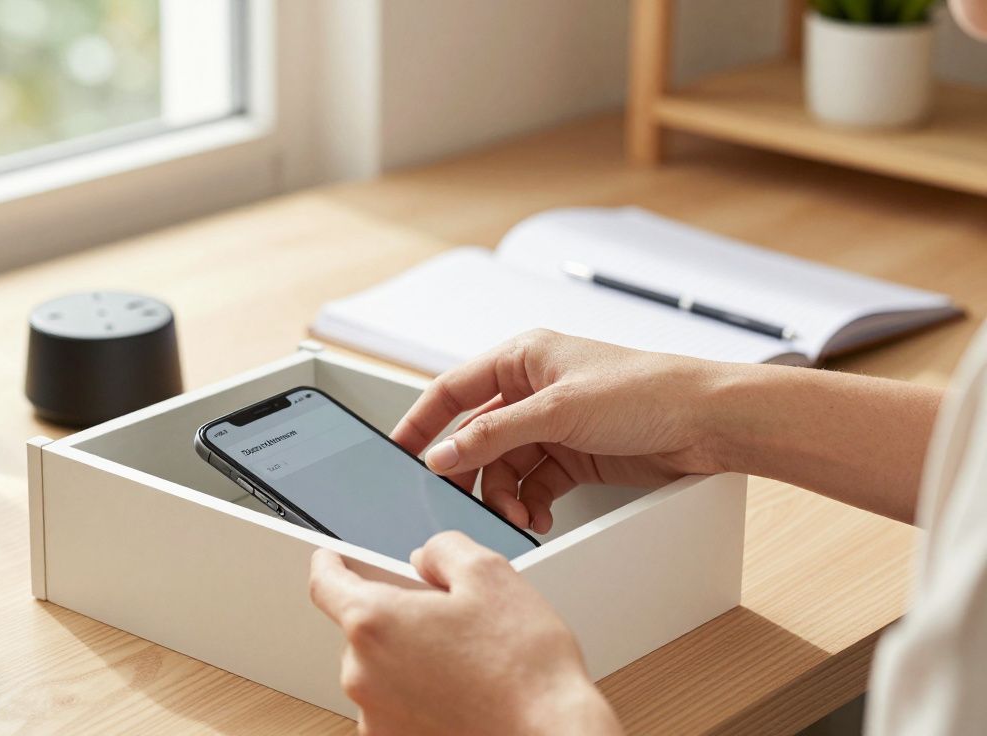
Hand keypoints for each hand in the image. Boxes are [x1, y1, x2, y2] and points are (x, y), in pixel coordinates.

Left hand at [309, 532, 620, 735]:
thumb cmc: (525, 671)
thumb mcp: (491, 574)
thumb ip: (444, 550)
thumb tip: (426, 558)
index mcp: (375, 622)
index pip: (325, 582)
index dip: (331, 563)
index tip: (333, 560)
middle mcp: (363, 674)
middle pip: (363, 629)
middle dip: (398, 618)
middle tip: (449, 621)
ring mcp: (375, 717)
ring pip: (381, 670)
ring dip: (409, 660)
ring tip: (466, 665)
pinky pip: (395, 707)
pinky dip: (418, 697)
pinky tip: (462, 693)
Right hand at [392, 329, 725, 532]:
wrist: (709, 422)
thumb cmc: (648, 391)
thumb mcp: (558, 410)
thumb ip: (495, 434)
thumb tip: (445, 453)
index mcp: (522, 358)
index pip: (452, 390)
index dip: (422, 422)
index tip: (398, 453)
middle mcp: (533, 389)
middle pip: (476, 436)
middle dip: (469, 471)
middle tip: (458, 501)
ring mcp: (553, 424)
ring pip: (504, 465)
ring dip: (504, 493)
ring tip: (516, 514)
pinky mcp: (574, 455)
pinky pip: (534, 483)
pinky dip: (530, 502)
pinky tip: (536, 515)